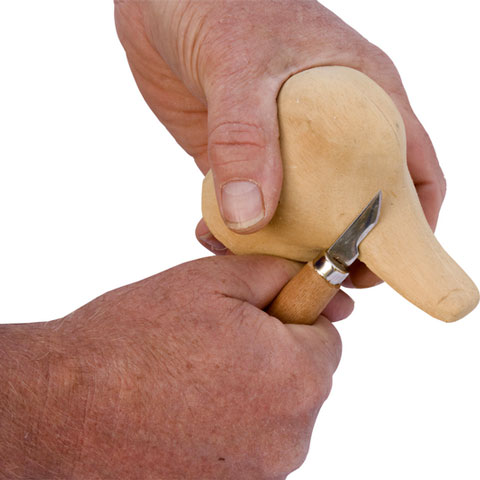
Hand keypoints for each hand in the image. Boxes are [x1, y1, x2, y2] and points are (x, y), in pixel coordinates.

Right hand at [0, 255, 350, 478]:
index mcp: (296, 377)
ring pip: (277, 409)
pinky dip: (230, 419)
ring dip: (250, 386)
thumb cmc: (135, 337)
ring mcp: (261, 471)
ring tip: (193, 372)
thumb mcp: (214, 279)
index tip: (254, 313)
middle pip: (304, 375)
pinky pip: (251, 440)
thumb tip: (331, 292)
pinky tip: (186, 404)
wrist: (63, 405)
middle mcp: (290, 436)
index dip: (290, 315)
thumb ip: (279, 275)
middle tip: (215, 338)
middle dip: (272, 350)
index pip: (327, 335)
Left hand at [114, 0, 445, 285]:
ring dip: (285, 249)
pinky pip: (248, 206)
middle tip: (319, 285)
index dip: (412, 224)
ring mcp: (284, 148)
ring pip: (299, 214)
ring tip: (262, 275)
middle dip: (344, 250)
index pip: (411, 170)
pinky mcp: (242, 157)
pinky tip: (214, 239)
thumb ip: (246, 138)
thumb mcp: (240, 64)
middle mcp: (329, 130)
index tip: (386, 266)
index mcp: (361, 99)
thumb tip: (252, 217)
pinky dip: (236, 231)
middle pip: (354, 205)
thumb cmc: (220, 2)